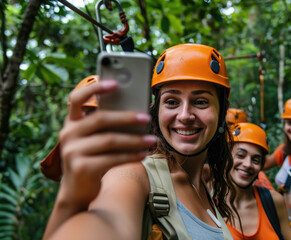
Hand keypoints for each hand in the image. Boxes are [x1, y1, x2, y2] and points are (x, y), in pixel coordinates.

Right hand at [57, 80, 156, 207]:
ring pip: (110, 140)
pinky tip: (143, 154)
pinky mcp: (82, 168)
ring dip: (135, 140)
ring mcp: (73, 151)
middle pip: (101, 118)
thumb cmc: (91, 160)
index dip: (94, 88)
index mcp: (71, 123)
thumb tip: (137, 115)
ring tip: (152, 140)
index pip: (76, 98)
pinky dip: (131, 156)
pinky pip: (113, 158)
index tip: (115, 83)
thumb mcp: (93, 140)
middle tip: (147, 118)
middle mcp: (68, 134)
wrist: (77, 192)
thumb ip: (105, 128)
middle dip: (127, 117)